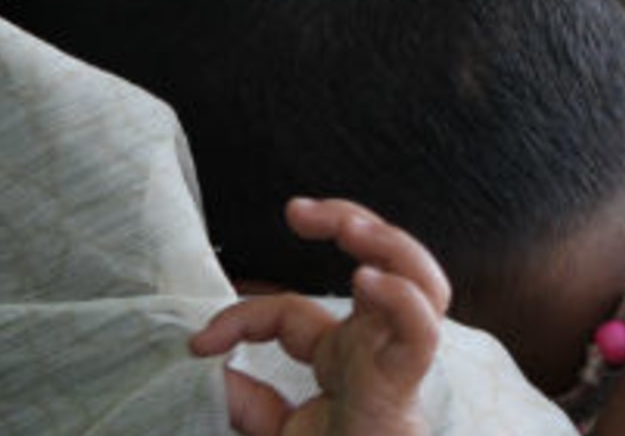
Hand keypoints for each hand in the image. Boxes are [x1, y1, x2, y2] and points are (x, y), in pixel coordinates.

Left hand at [190, 198, 451, 435]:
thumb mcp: (271, 429)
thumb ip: (242, 396)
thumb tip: (202, 353)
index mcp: (346, 358)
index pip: (292, 314)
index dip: (242, 317)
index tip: (200, 343)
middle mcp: (378, 351)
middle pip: (389, 262)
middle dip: (353, 219)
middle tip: (301, 211)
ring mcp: (396, 365)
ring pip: (425, 284)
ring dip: (391, 244)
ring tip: (350, 229)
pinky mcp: (402, 388)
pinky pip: (420, 335)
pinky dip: (401, 299)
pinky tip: (367, 280)